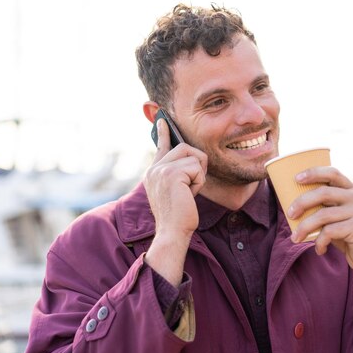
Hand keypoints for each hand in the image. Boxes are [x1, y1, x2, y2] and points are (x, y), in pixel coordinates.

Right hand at [143, 118, 206, 285]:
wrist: (172, 232)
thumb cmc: (179, 217)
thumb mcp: (176, 191)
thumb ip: (177, 174)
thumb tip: (191, 160)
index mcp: (153, 173)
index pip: (160, 147)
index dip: (163, 132)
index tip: (162, 120)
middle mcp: (154, 169)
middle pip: (185, 148)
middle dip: (197, 164)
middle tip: (193, 185)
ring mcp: (161, 170)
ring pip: (193, 157)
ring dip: (198, 175)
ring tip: (189, 192)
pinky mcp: (171, 173)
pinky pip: (197, 168)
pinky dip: (199, 181)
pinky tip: (190, 195)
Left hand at [288, 167, 352, 294]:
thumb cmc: (347, 235)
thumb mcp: (337, 216)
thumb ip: (325, 206)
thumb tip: (294, 205)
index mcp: (352, 190)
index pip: (332, 173)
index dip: (314, 173)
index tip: (296, 178)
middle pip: (323, 193)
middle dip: (302, 203)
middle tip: (290, 214)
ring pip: (323, 215)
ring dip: (304, 227)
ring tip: (295, 238)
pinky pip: (329, 232)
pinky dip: (319, 242)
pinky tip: (319, 249)